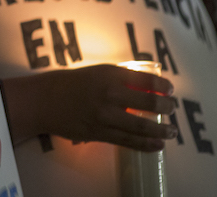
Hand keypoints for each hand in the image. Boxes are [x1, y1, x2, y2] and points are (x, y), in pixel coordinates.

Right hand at [2, 64, 178, 150]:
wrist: (43, 100)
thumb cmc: (69, 83)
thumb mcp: (96, 72)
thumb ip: (119, 78)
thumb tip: (145, 85)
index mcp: (109, 75)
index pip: (146, 80)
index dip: (163, 86)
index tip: (170, 89)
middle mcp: (109, 94)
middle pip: (149, 104)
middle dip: (167, 107)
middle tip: (172, 108)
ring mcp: (105, 116)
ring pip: (142, 127)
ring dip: (161, 130)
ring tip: (172, 131)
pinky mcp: (99, 133)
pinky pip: (128, 141)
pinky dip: (146, 144)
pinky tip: (157, 144)